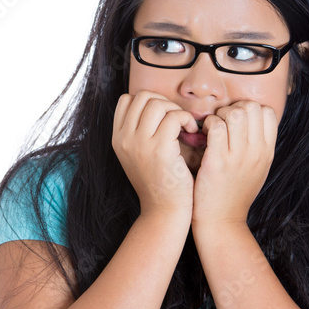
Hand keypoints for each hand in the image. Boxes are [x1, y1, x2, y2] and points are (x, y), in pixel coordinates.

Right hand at [112, 90, 195, 218]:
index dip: (148, 101)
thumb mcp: (138, 156)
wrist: (164, 211)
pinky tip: (191, 132)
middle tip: (176, 119)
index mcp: (117, 139)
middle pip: (142, 96)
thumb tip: (155, 106)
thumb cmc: (158, 183)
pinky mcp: (159, 149)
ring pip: (157, 103)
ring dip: (176, 110)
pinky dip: (186, 119)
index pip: (126, 99)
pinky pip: (174, 117)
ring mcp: (139, 143)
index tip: (162, 116)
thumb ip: (139, 132)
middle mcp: (124, 139)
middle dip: (164, 102)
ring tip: (184, 126)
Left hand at [192, 101, 276, 225]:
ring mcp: (239, 156)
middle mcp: (257, 152)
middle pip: (251, 107)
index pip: (267, 112)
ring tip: (211, 129)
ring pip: (234, 113)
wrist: (222, 221)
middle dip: (233, 108)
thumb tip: (250, 120)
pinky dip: (207, 125)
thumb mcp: (256, 169)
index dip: (249, 109)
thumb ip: (256, 145)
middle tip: (221, 123)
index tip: (235, 121)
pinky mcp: (218, 161)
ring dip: (219, 115)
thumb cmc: (234, 193)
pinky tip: (202, 136)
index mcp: (267, 152)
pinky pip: (216, 127)